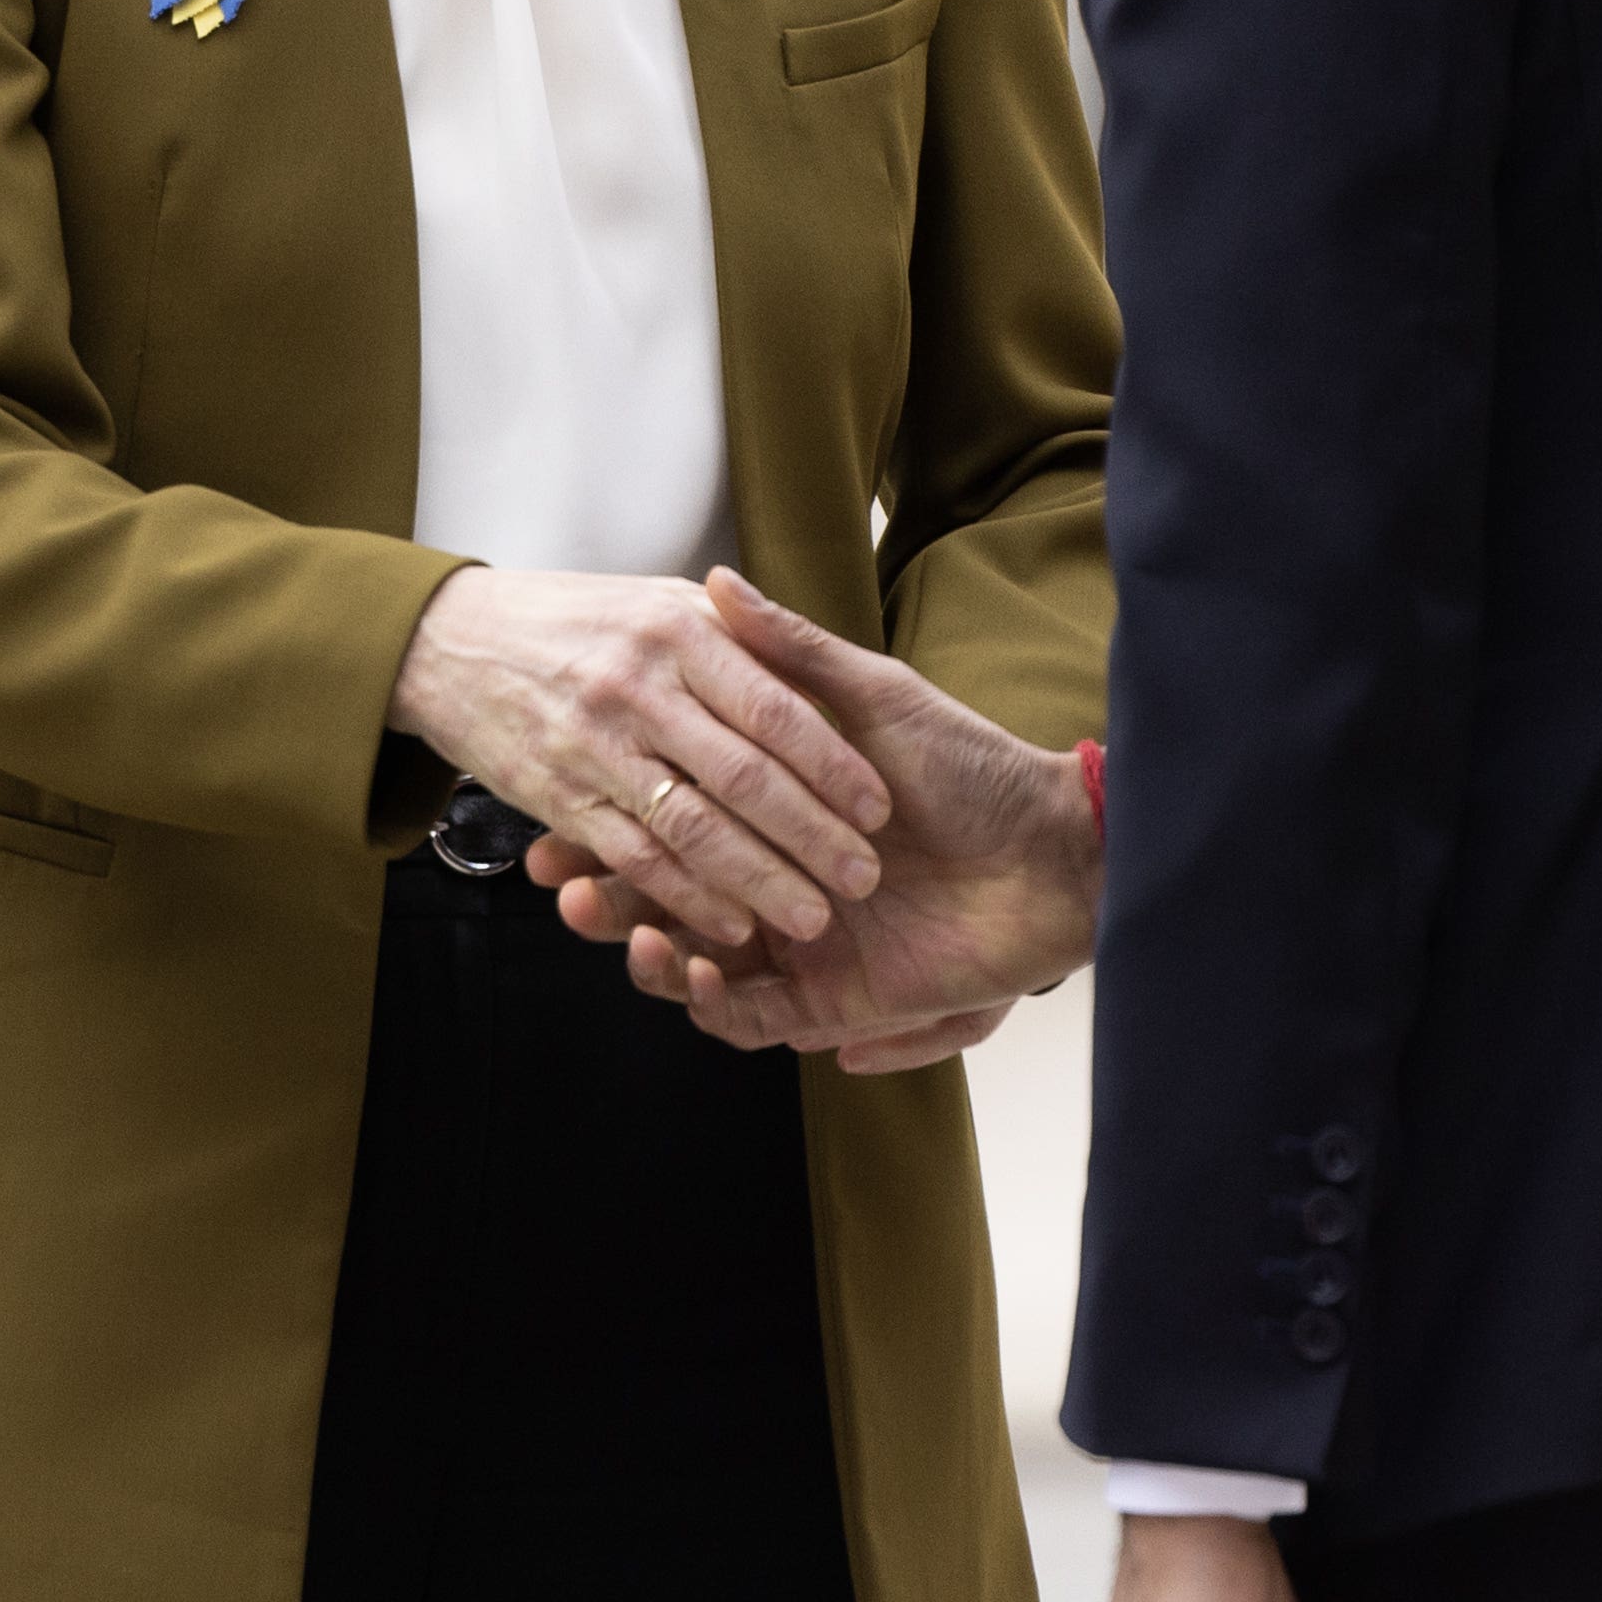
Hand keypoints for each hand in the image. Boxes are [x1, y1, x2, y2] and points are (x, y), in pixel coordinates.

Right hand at [386, 567, 885, 952]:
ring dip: (757, 880)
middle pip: (743, 774)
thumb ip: (743, 629)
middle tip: (865, 876)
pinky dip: (685, 899)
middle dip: (810, 832)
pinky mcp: (559, 799)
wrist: (446, 634)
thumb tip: (818, 655)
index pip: (774, 707)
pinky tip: (732, 929)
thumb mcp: (661, 598)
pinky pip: (634, 859)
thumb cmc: (575, 616)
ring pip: (692, 828)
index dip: (830, 761)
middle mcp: (639, 688)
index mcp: (679, 631)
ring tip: (815, 918)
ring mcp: (595, 746)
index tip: (879, 806)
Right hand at [535, 571, 1100, 1062]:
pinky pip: (744, 1019)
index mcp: (773, 814)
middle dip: (599, 886)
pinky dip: (708, 998)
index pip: (671, 812)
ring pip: (688, 960)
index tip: (553, 782)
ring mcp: (791, 947)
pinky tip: (685, 963)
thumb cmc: (966, 765)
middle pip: (662, 896)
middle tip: (551, 875)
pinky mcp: (822, 1003)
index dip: (607, 806)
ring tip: (596, 919)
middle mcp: (772, 881)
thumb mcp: (872, 695)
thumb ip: (791, 654)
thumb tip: (720, 582)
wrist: (1049, 851)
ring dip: (637, 942)